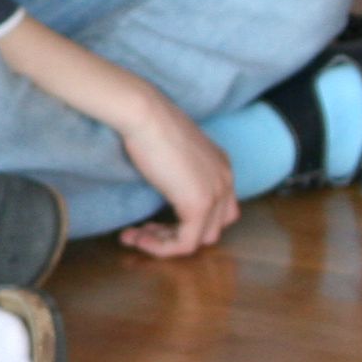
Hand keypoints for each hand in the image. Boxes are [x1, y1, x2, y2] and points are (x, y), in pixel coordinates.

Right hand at [113, 90, 238, 257]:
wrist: (144, 114)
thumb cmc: (148, 123)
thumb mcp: (171, 149)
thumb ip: (177, 169)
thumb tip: (161, 182)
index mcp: (221, 167)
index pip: (217, 209)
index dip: (185, 220)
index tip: (151, 218)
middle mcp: (225, 181)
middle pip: (212, 227)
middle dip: (175, 234)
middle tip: (142, 230)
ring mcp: (215, 194)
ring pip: (200, 239)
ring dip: (166, 244)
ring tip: (136, 237)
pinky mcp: (198, 205)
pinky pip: (185, 243)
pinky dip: (161, 248)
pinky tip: (138, 238)